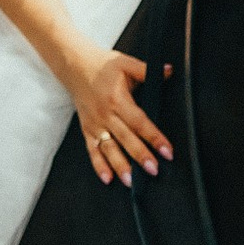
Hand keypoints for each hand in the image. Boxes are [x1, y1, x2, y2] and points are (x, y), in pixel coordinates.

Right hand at [75, 46, 171, 185]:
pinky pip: (92, 150)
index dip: (154, 137)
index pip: (140, 122)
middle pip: (126, 139)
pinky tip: (107, 179)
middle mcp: (105, 114)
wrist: (74, 65)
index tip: (167, 151)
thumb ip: (147, 70)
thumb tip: (170, 71)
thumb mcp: (126, 63)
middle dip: (140, 156)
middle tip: (153, 170)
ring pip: (109, 149)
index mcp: (117, 99)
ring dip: (119, 166)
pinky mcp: (87, 129)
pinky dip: (99, 165)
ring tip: (130, 181)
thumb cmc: (101, 65)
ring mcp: (95, 124)